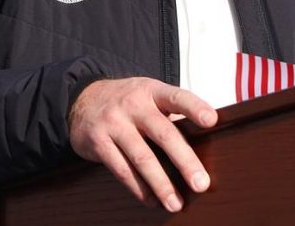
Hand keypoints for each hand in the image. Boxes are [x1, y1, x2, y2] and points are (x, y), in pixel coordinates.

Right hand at [68, 77, 217, 211]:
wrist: (82, 99)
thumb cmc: (126, 100)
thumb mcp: (148, 94)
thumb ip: (171, 113)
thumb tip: (204, 141)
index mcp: (151, 90)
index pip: (177, 96)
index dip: (194, 107)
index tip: (212, 120)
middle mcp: (133, 104)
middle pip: (163, 133)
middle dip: (184, 160)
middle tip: (201, 183)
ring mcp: (114, 122)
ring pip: (142, 157)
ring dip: (161, 184)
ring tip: (176, 203)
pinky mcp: (99, 142)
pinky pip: (122, 170)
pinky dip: (139, 188)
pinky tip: (152, 200)